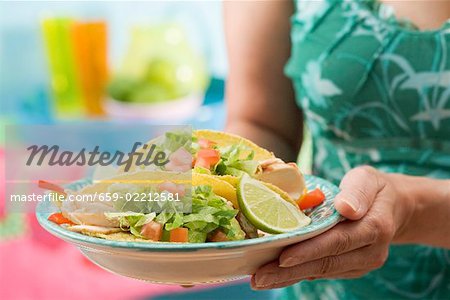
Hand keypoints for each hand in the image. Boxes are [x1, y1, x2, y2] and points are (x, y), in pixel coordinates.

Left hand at [251, 166, 415, 289]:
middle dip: (290, 272)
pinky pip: (322, 271)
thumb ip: (357, 191)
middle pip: (326, 263)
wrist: (393, 208)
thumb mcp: (367, 179)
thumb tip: (346, 208)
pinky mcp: (351, 268)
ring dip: (289, 277)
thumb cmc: (373, 189)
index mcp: (375, 227)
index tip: (282, 258)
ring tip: (260, 279)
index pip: (338, 242)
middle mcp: (370, 252)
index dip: (309, 251)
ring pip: (321, 272)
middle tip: (259, 277)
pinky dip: (298, 273)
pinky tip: (276, 274)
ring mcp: (361, 263)